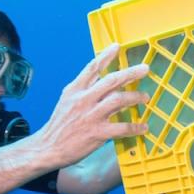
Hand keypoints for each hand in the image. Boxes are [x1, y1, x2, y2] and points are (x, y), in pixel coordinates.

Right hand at [33, 43, 148, 169]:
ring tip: (145, 97)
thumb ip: (84, 89)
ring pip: (118, 100)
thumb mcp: (67, 100)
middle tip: (145, 68)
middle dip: (130, 73)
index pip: (92, 67)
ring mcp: (91, 116)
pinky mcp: (97, 133)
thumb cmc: (60, 124)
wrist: (48, 147)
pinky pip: (121, 128)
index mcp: (75, 89)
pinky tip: (143, 127)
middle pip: (111, 80)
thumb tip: (103, 79)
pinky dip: (135, 127)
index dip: (106, 56)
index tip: (117, 46)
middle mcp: (83, 99)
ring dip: (135, 97)